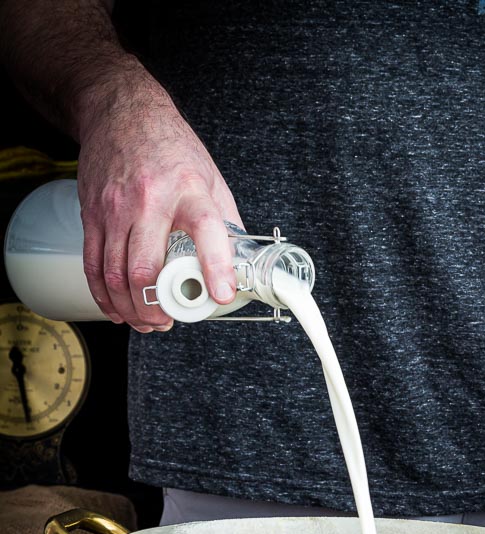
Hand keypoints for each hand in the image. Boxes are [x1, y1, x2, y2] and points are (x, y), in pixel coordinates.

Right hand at [76, 69, 242, 331]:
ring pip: (116, 274)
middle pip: (146, 268)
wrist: (119, 111)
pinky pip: (93, 265)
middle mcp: (150, 201)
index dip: (215, 267)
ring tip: (146, 321)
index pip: (206, 231)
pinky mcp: (93, 214)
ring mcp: (116, 209)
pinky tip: (116, 309)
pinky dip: (104, 295)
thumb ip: (225, 221)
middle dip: (155, 307)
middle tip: (167, 321)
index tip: (221, 294)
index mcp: (190, 190)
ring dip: (131, 308)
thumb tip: (241, 262)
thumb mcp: (210, 177)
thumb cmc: (170, 146)